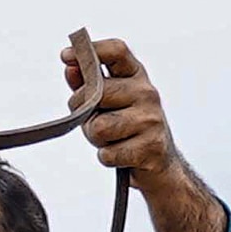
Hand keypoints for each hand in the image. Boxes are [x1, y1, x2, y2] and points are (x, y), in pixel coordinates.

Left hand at [62, 31, 229, 231]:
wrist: (165, 180)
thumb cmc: (131, 141)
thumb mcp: (111, 113)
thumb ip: (89, 89)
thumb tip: (66, 65)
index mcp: (139, 80)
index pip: (117, 52)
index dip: (91, 51)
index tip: (65, 55)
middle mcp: (150, 94)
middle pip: (95, 94)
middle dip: (81, 111)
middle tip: (92, 124)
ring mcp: (154, 121)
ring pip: (98, 127)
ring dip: (96, 142)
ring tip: (113, 146)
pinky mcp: (153, 150)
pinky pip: (108, 153)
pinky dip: (107, 161)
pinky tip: (123, 163)